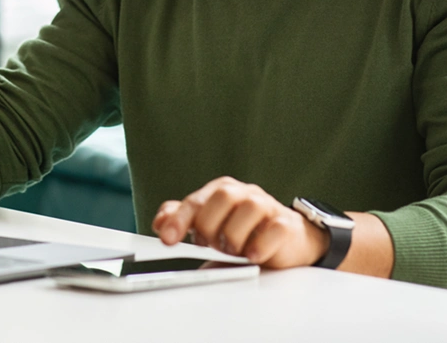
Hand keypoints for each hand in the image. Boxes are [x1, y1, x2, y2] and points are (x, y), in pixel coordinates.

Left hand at [151, 176, 327, 267]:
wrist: (286, 239)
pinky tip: (252, 255)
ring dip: (235, 234)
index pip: (196, 200)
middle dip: (209, 224)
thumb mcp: (211, 226)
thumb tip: (160, 221)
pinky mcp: (286, 225)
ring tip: (232, 251)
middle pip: (222, 196)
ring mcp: (268, 207)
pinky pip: (275, 228)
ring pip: (250, 208)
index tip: (167, 238)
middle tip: (209, 244)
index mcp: (222, 191)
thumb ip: (185, 220)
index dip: (179, 219)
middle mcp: (244, 194)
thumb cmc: (245, 231)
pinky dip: (260, 244)